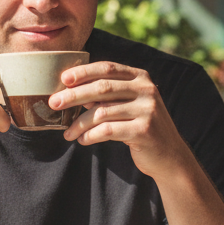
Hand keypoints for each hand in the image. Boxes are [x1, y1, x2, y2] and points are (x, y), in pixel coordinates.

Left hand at [51, 61, 190, 178]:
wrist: (170, 155)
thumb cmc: (141, 127)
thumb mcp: (129, 104)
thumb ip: (108, 95)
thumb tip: (72, 91)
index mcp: (141, 77)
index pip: (108, 68)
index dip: (83, 72)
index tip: (63, 79)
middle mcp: (146, 90)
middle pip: (102, 88)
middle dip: (74, 95)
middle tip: (53, 103)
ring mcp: (147, 109)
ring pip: (102, 112)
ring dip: (79, 124)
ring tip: (68, 134)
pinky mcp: (144, 130)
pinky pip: (108, 130)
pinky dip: (91, 136)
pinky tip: (83, 140)